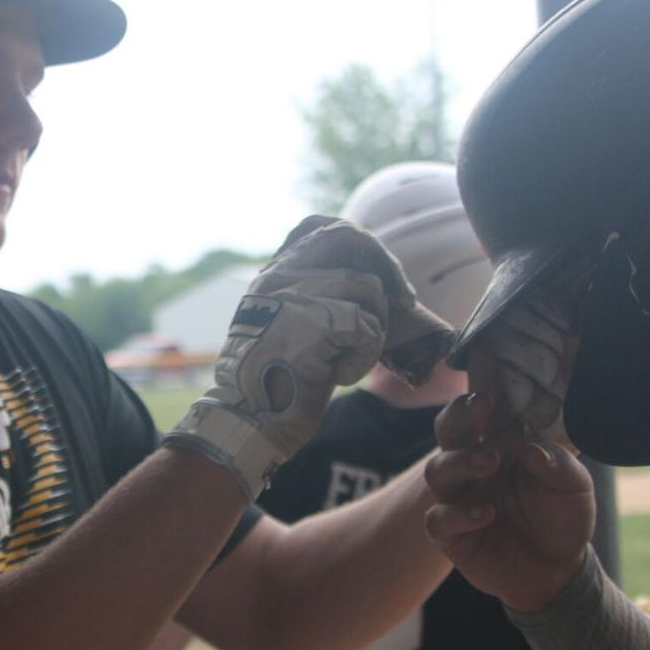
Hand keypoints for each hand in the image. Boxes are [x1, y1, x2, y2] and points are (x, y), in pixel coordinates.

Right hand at [163, 220, 389, 498]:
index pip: (318, 227)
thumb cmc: (273, 384)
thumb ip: (314, 298)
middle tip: (402, 301)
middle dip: (386, 268)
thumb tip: (373, 284)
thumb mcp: (286, 328)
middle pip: (351, 240)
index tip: (380, 272)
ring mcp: (296, 296)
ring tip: (346, 359)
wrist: (248, 422)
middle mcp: (281, 277)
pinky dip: (363, 358)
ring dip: (372, 331)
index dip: (358, 242)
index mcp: (273, 276)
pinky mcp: (316, 323)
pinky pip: (368, 328)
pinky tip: (339, 375)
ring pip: (369, 290)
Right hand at [424, 390, 593, 611]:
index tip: (481, 346)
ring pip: (437, 469)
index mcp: (504, 444)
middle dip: (459, 413)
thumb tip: (530, 448)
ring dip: (461, 462)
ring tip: (490, 463)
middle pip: (449, 428)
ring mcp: (460, 498)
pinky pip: (438, 518)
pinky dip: (459, 514)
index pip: (487, 405)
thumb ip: (558, 463)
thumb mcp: (575, 487)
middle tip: (483, 405)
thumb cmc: (563, 518)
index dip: (482, 376)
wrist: (558, 572)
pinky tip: (487, 514)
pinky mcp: (452, 533)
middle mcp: (476, 465)